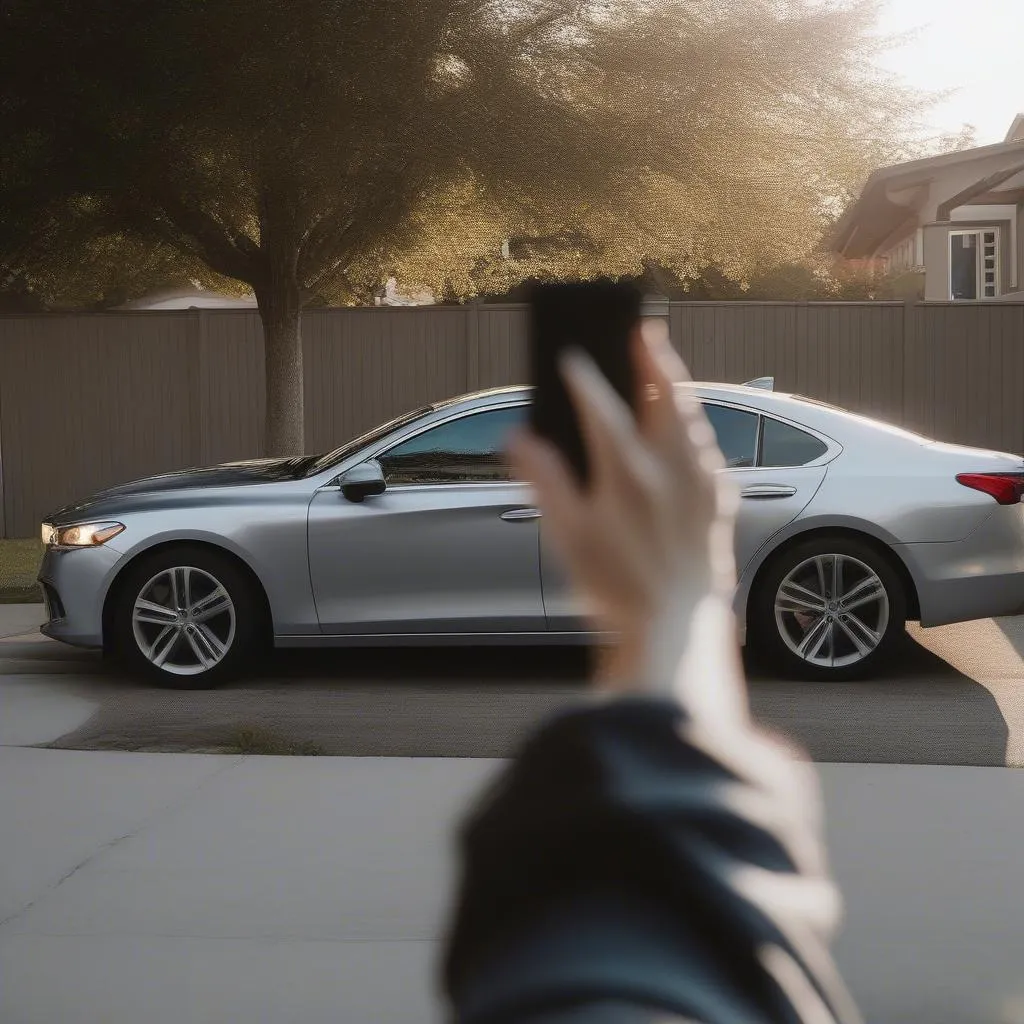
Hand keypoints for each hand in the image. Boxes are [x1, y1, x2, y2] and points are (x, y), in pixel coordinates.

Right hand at [509, 320, 738, 695]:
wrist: (676, 627)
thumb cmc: (617, 588)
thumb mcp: (567, 538)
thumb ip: (544, 482)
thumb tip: (519, 440)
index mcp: (628, 476)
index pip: (601, 409)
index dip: (582, 379)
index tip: (570, 359)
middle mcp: (671, 471)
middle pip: (666, 396)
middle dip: (652, 358)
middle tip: (641, 331)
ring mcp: (701, 485)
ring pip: (692, 418)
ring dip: (676, 388)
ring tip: (662, 369)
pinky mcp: (719, 502)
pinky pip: (709, 449)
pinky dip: (693, 427)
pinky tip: (684, 429)